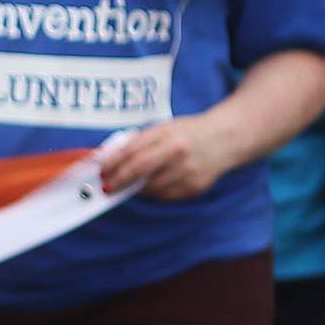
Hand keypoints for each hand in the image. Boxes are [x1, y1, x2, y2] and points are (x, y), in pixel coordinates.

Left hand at [96, 112, 232, 200]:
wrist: (224, 140)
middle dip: (118, 181)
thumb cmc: (186, 133)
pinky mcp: (195, 188)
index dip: (112, 163)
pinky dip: (154, 193)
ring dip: (135, 189)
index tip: (100, 171)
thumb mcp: (162, 129)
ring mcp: (188, 172)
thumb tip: (107, 158)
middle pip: (139, 170)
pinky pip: (166, 195)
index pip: (132, 151)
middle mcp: (178, 152)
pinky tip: (150, 187)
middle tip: (106, 188)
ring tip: (126, 186)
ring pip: (151, 187)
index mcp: (167, 134)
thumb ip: (137, 142)